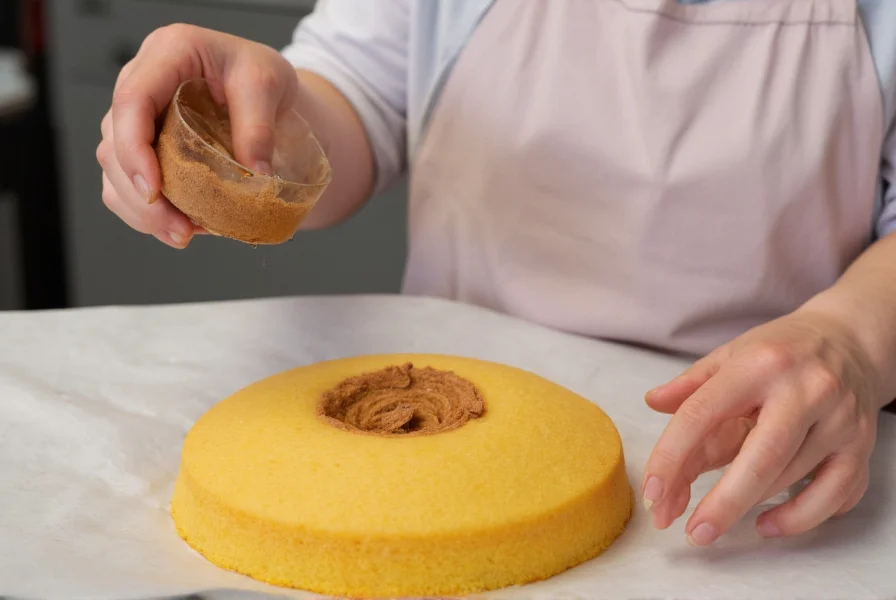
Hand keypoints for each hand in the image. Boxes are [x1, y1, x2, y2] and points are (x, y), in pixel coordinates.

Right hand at [96, 24, 299, 247]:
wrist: (266, 91)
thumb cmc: (261, 75)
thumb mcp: (269, 84)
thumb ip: (258, 126)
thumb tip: (255, 175)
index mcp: (169, 53)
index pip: (132, 101)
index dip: (134, 150)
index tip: (153, 191)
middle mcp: (143, 82)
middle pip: (114, 143)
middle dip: (141, 194)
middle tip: (181, 228)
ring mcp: (138, 117)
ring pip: (113, 170)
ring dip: (141, 210)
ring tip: (183, 233)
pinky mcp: (143, 146)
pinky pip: (125, 185)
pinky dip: (146, 214)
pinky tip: (179, 228)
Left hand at [642, 306, 885, 544]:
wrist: (851, 339)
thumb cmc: (782, 350)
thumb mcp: (731, 354)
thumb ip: (691, 383)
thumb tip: (652, 402)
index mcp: (759, 364)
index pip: (704, 413)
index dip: (672, 455)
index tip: (653, 492)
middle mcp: (805, 390)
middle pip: (760, 458)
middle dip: (722, 503)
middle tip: (691, 533)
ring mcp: (838, 421)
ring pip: (789, 478)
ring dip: (746, 506)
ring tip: (711, 523)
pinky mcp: (861, 447)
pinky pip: (833, 496)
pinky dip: (799, 517)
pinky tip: (767, 525)